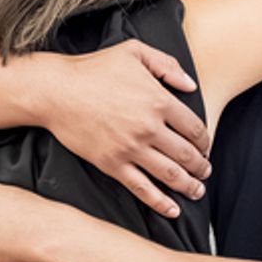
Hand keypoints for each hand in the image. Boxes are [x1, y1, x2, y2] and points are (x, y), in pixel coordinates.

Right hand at [36, 40, 211, 218]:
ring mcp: (130, 148)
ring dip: (189, 186)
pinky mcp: (112, 164)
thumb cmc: (93, 69)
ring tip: (197, 190)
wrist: (56, 91)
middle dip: (201, 166)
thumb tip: (192, 85)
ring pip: (170, 174)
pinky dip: (160, 203)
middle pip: (187, 154)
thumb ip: (167, 65)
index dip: (205, 141)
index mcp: (159, 101)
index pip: (195, 128)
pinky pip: (142, 188)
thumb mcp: (134, 52)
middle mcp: (149, 128)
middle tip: (205, 171)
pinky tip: (173, 210)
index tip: (205, 147)